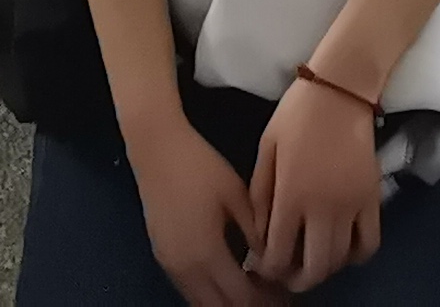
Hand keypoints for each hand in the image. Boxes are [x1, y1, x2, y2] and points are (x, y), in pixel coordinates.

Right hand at [123, 114, 269, 306]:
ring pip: (201, 301)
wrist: (156, 148)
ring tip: (253, 288)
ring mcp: (170, 263)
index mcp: (207, 253)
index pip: (241, 296)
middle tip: (271, 295)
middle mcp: (186, 267)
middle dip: (247, 305)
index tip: (283, 294)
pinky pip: (189, 288)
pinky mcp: (162, 254)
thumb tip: (270, 256)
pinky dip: (210, 291)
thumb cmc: (198, 166)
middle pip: (219, 306)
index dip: (265, 301)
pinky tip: (227, 276)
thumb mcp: (236, 195)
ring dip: (226, 300)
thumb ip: (255, 231)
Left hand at [250, 74, 382, 290]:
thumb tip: (260, 235)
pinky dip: (356, 256)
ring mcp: (352, 205)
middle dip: (297, 280)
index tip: (263, 267)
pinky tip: (341, 248)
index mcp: (291, 194)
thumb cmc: (296, 114)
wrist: (341, 88)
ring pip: (341, 260)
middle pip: (314, 268)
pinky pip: (369, 243)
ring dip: (324, 270)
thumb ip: (260, 194)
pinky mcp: (373, 199)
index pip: (279, 253)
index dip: (269, 269)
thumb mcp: (266, 149)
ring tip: (310, 261)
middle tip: (287, 275)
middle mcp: (323, 207)